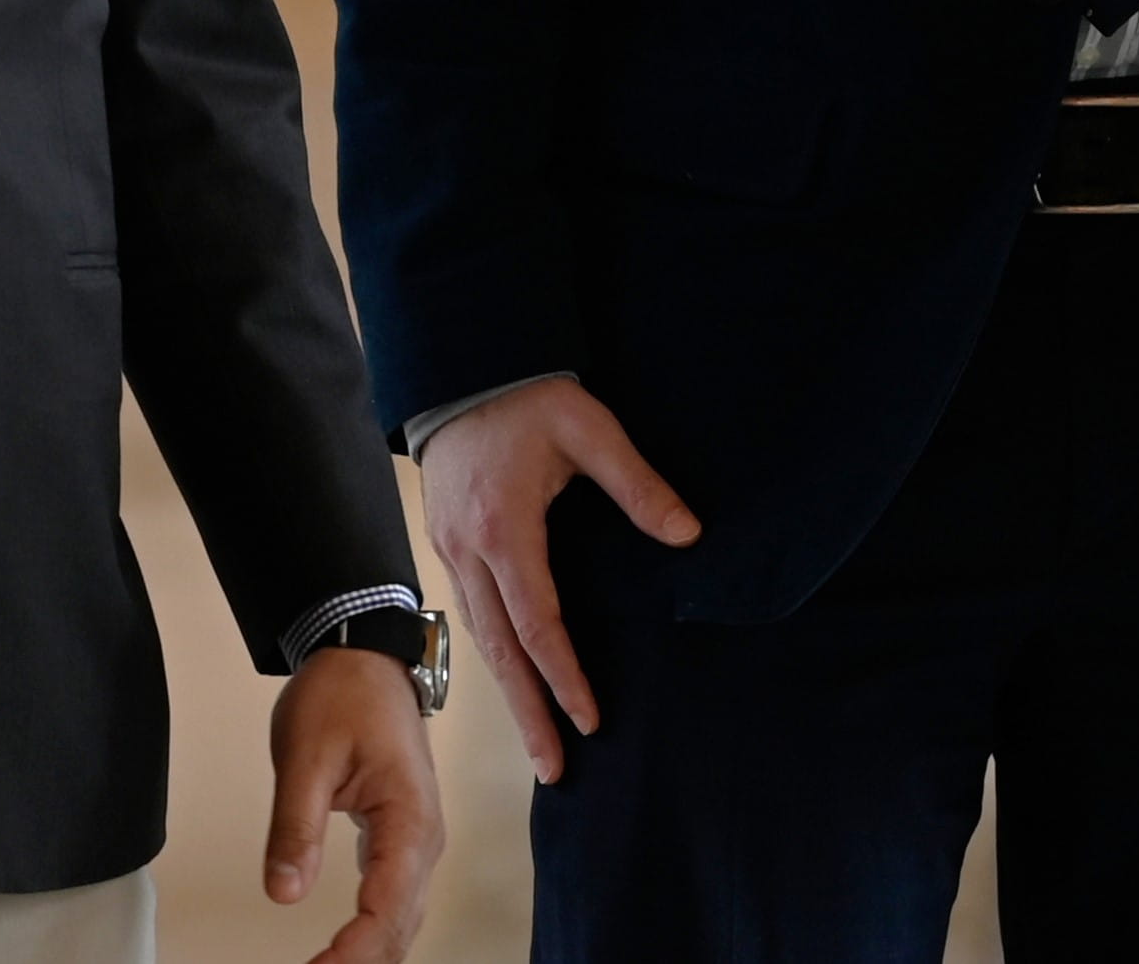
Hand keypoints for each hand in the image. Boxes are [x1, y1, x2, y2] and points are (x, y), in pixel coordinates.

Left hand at [263, 647, 443, 963]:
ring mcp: (417, 840)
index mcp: (409, 819)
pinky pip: (394, 901)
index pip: (388, 909)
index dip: (353, 953)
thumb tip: (283, 894)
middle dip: (361, 963)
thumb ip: (295, 828)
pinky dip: (371, 935)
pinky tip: (343, 952)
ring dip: (368, 954)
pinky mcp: (401, 839)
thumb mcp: (305, 756)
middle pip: (401, 926)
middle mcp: (424, 838)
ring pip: (403, 920)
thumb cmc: (342, 696)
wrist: (365, 656)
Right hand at [418, 376, 697, 782]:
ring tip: (537, 742)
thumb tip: (688, 534)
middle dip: (528, 713)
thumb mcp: (590, 429)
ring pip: (481, 640)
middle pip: (500, 651)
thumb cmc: (531, 397)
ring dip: (510, 694)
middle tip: (554, 769)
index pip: (537, 621)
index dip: (564, 674)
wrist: (464, 369)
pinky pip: (472, 616)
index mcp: (505, 529)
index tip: (590, 717)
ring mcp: (452, 553)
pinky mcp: (450, 546)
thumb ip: (637, 483)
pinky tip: (514, 679)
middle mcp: (470, 553)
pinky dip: (495, 657)